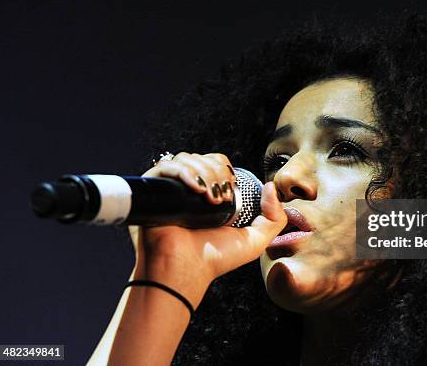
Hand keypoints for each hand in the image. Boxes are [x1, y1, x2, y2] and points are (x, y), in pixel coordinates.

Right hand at [130, 152, 285, 306]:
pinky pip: (166, 167)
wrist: (185, 270)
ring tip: (208, 198)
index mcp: (208, 194)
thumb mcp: (254, 241)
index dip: (226, 170)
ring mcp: (169, 189)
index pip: (217, 162)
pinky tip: (195, 189)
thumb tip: (271, 186)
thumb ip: (274, 217)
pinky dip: (183, 172)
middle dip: (216, 172)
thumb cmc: (214, 259)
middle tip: (220, 198)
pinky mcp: (152, 190)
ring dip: (203, 173)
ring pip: (187, 159)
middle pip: (203, 158)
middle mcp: (188, 189)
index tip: (231, 192)